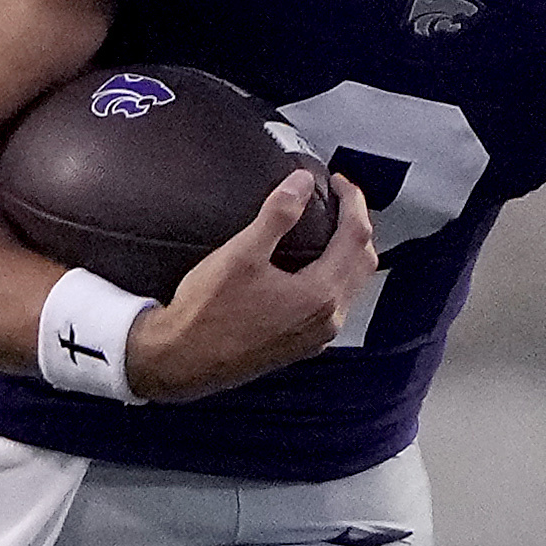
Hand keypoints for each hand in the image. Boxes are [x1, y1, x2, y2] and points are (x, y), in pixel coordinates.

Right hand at [128, 171, 377, 403]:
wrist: (182, 362)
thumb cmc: (206, 315)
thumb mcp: (241, 254)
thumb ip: (278, 214)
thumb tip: (302, 184)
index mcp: (320, 296)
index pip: (356, 236)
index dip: (353, 202)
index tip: (338, 182)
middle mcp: (327, 320)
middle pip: (363, 262)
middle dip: (358, 225)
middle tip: (340, 201)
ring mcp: (316, 337)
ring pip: (351, 286)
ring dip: (348, 253)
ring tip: (329, 227)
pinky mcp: (301, 345)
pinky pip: (334, 305)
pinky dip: (334, 277)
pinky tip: (313, 267)